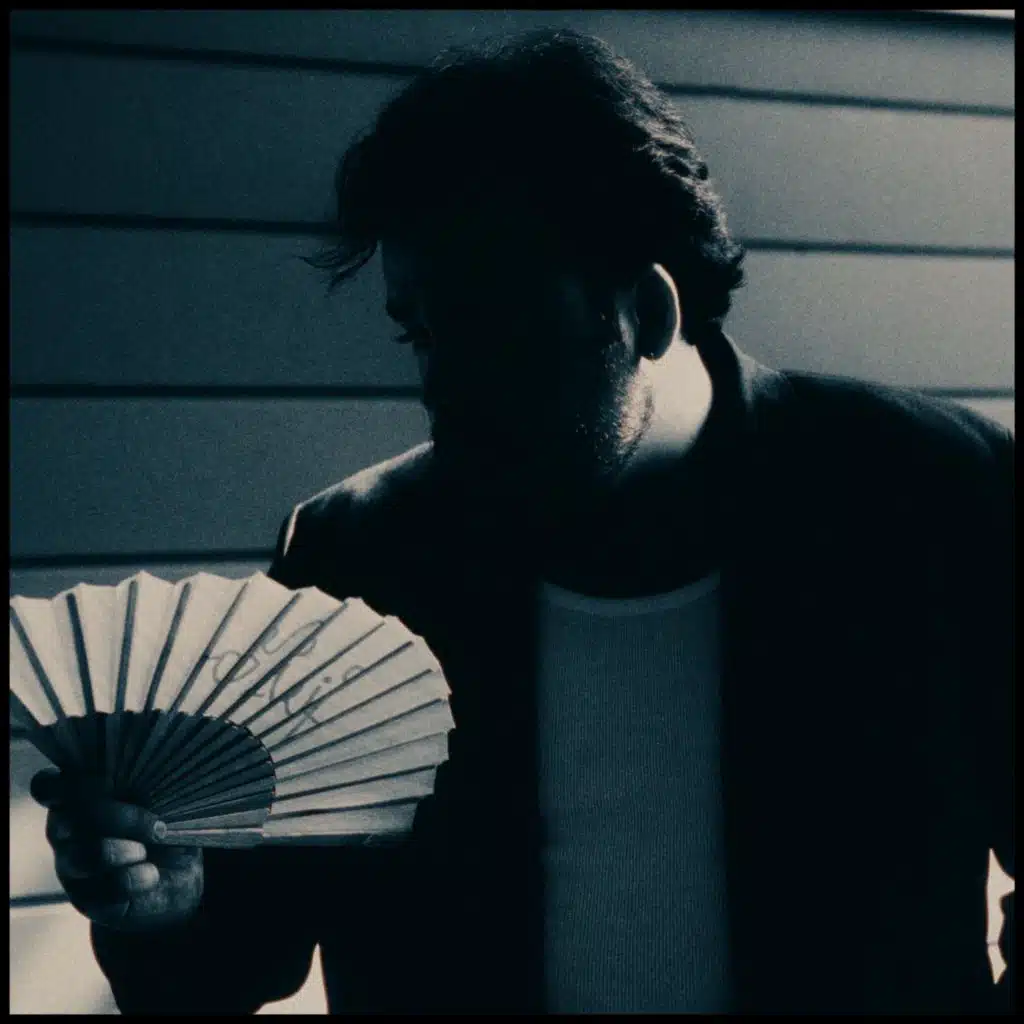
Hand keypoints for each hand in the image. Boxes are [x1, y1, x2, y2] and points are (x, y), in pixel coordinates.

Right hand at [30, 768, 203, 931]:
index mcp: (79, 796)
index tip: (107, 781)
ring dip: (124, 852)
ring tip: (148, 852)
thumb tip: (155, 769)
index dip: (69, 784)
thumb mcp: (161, 796)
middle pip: (73, 818)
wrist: (177, 874)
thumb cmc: (165, 821)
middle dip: (123, 819)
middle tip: (158, 827)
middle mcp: (66, 831)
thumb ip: (145, 781)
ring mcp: (72, 867)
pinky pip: (102, 891)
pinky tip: (151, 875)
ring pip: (84, 857)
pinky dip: (134, 880)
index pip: (48, 786)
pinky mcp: (87, 900)